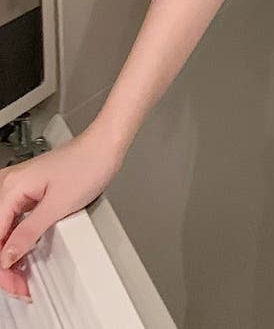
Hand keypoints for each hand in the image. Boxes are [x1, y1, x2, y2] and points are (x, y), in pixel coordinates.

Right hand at [0, 127, 123, 302]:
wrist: (105, 145)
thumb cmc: (88, 164)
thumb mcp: (59, 205)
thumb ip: (29, 233)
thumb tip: (6, 258)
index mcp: (11, 187)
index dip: (3, 267)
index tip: (14, 284)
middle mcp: (9, 185)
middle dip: (4, 265)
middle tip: (19, 285)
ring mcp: (18, 187)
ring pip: (3, 231)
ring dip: (10, 256)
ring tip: (22, 276)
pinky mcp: (29, 191)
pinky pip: (14, 222)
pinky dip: (18, 241)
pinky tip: (24, 256)